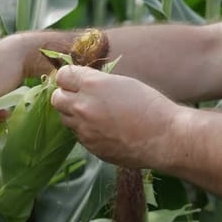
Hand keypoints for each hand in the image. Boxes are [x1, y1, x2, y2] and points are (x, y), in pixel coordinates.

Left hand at [51, 65, 181, 168]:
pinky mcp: (90, 147)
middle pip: (56, 98)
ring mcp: (85, 129)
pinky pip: (79, 135)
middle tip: (80, 96)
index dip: (69, 77)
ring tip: (96, 114)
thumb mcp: (123, 82)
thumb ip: (97, 82)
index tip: (76, 79)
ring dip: (74, 114)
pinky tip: (105, 129)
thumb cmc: (150, 105)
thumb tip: (81, 83)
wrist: (164, 137)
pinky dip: (86, 131)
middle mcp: (82, 106)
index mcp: (92, 85)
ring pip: (65, 118)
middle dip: (65, 95)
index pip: (63, 75)